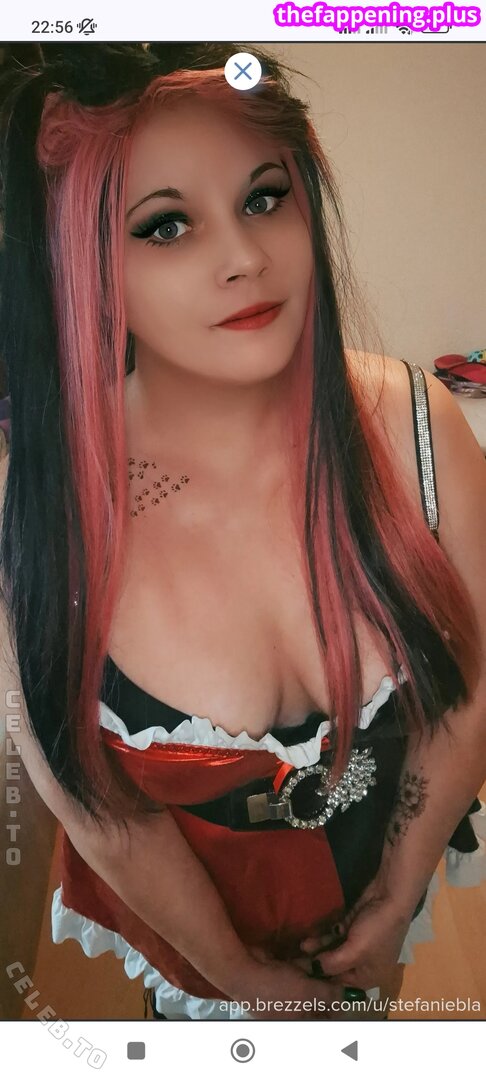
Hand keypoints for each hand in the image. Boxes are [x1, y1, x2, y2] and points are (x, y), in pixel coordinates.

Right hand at [226, 950, 344, 1020]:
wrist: (242, 972)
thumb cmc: (275, 990)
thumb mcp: (307, 994)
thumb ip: (330, 995)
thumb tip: (349, 997)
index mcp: (299, 1021)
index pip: (325, 1017)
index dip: (337, 1004)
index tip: (348, 989)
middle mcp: (294, 1008)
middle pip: (319, 998)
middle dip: (329, 983)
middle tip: (341, 970)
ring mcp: (287, 990)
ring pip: (311, 981)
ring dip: (319, 969)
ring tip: (330, 957)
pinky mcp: (281, 974)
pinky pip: (300, 970)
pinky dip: (307, 962)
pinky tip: (314, 951)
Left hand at [298, 877, 410, 990]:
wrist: (390, 897)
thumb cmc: (376, 931)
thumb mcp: (354, 951)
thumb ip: (332, 963)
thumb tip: (315, 968)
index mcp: (370, 975)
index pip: (342, 984)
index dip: (323, 980)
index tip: (303, 976)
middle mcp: (364, 963)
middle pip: (337, 966)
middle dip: (318, 962)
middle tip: (298, 959)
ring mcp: (358, 944)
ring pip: (334, 949)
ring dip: (319, 947)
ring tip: (302, 945)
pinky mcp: (353, 928)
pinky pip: (336, 936)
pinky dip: (325, 936)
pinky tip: (312, 936)